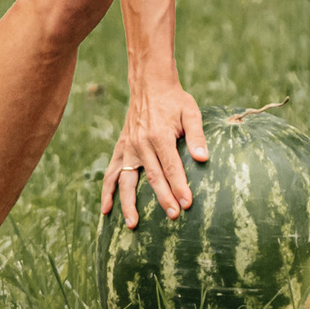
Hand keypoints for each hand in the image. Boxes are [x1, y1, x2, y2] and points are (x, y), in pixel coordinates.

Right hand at [100, 76, 206, 228]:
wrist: (150, 84)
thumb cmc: (174, 100)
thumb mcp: (191, 112)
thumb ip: (197, 136)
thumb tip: (203, 158)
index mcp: (160, 135)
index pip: (171, 167)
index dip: (179, 185)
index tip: (187, 203)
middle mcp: (141, 143)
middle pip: (152, 177)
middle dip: (163, 198)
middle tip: (173, 216)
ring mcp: (128, 147)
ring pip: (126, 180)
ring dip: (129, 203)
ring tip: (132, 224)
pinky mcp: (121, 148)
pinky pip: (112, 173)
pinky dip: (107, 191)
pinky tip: (106, 210)